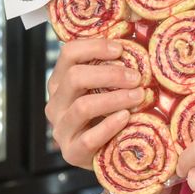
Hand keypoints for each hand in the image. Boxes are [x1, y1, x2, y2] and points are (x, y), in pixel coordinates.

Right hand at [45, 38, 145, 169]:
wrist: (109, 155)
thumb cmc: (110, 115)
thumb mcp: (105, 89)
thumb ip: (111, 68)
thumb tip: (133, 38)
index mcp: (60, 82)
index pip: (68, 54)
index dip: (95, 47)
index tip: (121, 49)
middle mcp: (55, 104)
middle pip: (75, 77)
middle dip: (110, 74)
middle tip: (137, 77)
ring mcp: (61, 129)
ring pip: (82, 106)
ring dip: (115, 98)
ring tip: (139, 96)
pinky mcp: (71, 153)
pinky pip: (89, 138)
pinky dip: (110, 125)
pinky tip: (126, 117)